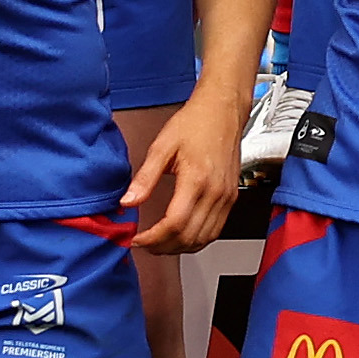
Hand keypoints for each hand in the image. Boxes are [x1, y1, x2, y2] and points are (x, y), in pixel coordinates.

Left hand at [121, 91, 243, 253]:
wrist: (223, 110)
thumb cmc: (196, 122)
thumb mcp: (162, 146)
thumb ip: (145, 177)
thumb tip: (127, 202)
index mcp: (196, 179)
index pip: (174, 224)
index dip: (153, 238)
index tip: (136, 239)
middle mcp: (215, 192)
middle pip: (189, 237)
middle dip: (163, 247)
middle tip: (144, 244)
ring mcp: (226, 197)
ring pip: (204, 239)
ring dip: (180, 248)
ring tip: (159, 243)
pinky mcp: (231, 197)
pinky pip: (216, 230)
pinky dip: (197, 240)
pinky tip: (182, 236)